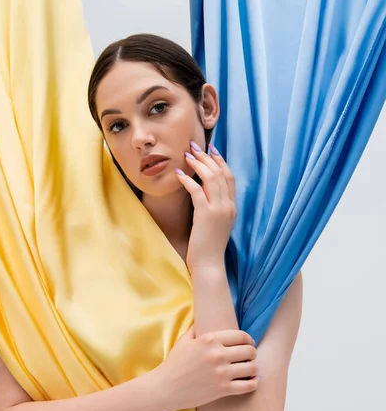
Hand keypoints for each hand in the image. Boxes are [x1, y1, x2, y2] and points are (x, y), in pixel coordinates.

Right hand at [156, 325, 259, 410]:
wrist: (164, 388)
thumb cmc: (173, 364)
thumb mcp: (183, 342)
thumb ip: (196, 330)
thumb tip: (203, 321)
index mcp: (209, 340)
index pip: (241, 336)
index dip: (249, 340)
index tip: (249, 344)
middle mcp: (218, 354)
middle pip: (250, 351)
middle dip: (252, 354)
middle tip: (248, 358)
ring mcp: (222, 373)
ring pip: (252, 368)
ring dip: (253, 369)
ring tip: (250, 371)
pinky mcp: (223, 390)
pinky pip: (249, 385)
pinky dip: (253, 383)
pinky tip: (251, 381)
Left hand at [175, 141, 235, 271]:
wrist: (209, 265)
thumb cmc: (208, 248)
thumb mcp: (215, 225)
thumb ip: (213, 209)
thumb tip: (202, 195)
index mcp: (232, 208)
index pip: (230, 177)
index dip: (220, 161)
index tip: (211, 149)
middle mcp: (228, 206)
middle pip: (220, 173)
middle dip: (207, 156)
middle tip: (193, 145)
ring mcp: (219, 210)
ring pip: (211, 178)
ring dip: (197, 163)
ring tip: (186, 155)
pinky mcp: (206, 215)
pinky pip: (196, 190)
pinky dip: (187, 179)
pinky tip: (177, 173)